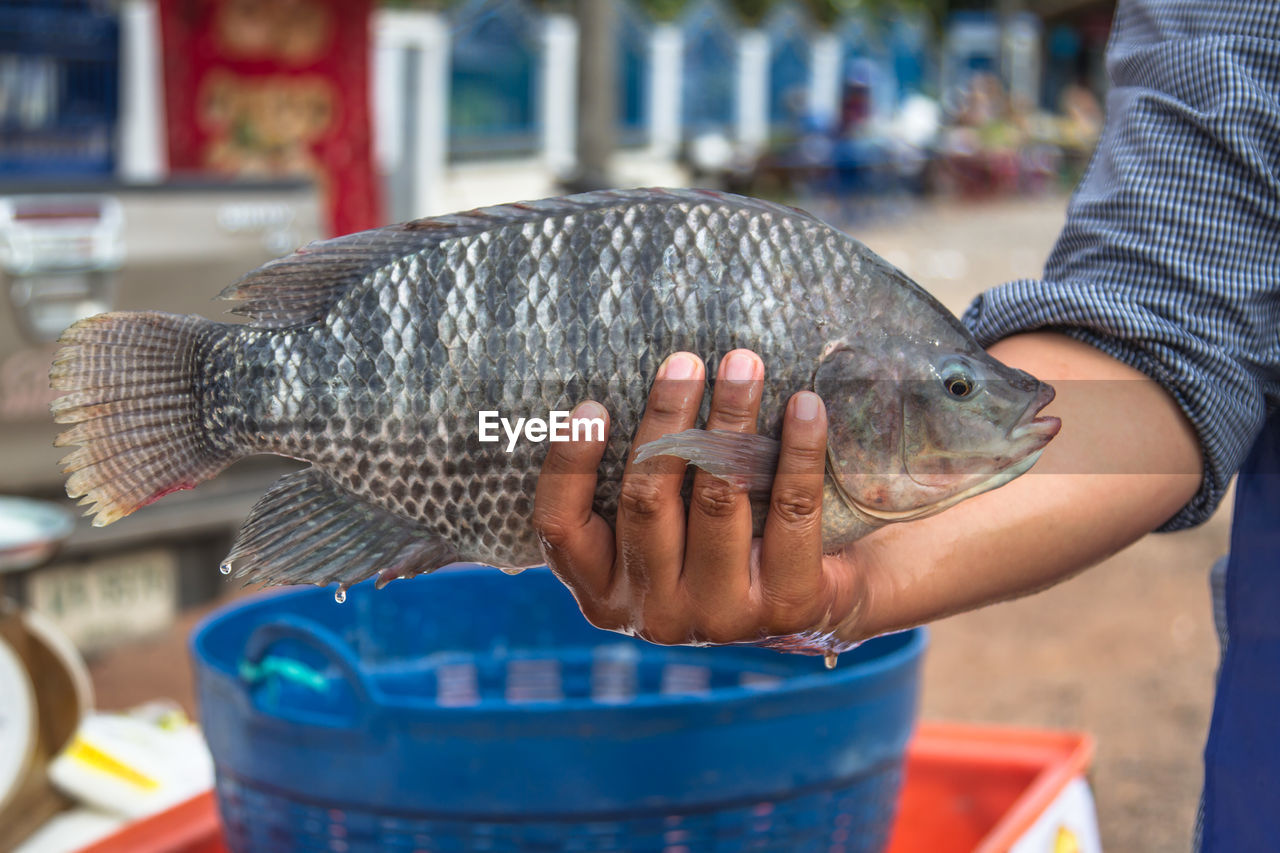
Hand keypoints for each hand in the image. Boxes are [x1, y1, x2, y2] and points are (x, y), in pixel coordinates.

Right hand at [532, 349, 861, 651]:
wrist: (818, 609)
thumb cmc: (725, 545)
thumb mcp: (665, 532)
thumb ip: (642, 483)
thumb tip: (639, 384)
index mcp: (604, 591)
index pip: (562, 525)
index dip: (569, 463)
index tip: (591, 405)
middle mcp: (654, 613)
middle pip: (646, 499)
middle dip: (666, 417)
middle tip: (685, 361)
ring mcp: (719, 615)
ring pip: (717, 496)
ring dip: (731, 418)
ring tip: (744, 366)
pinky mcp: (785, 605)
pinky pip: (790, 510)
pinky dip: (798, 450)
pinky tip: (805, 407)